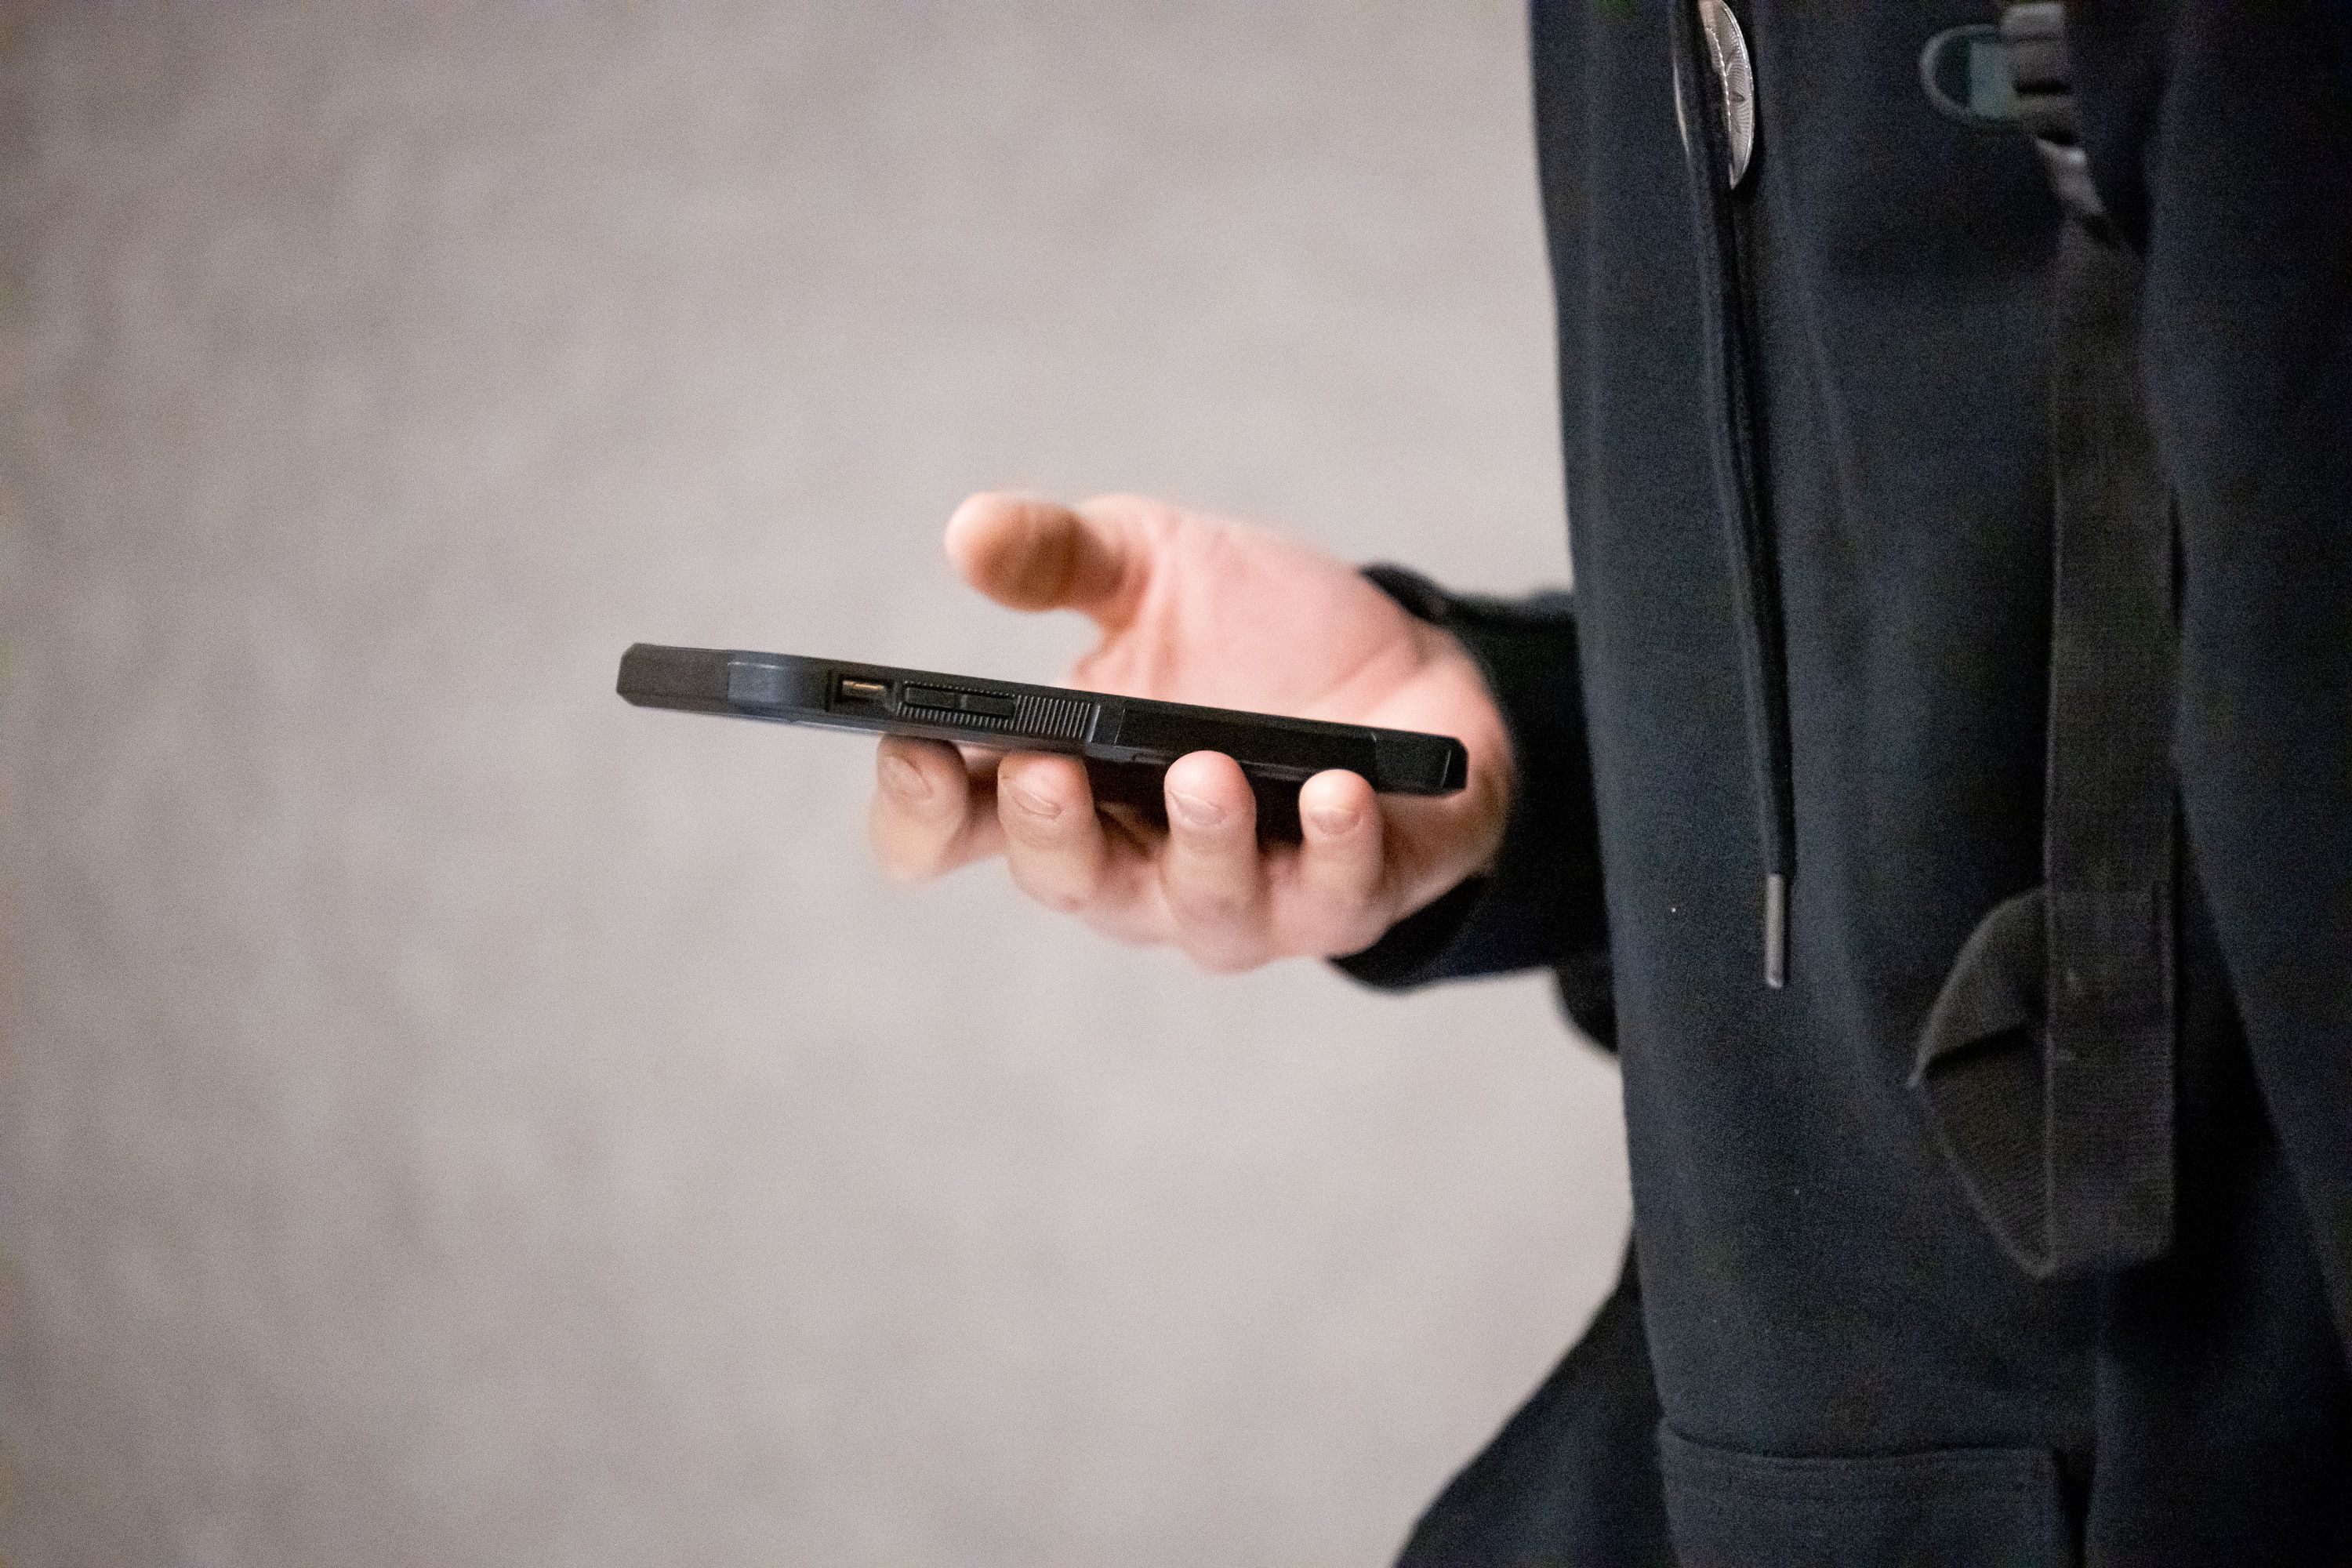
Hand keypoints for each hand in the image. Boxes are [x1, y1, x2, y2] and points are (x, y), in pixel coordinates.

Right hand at [868, 493, 1512, 971]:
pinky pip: (1334, 896)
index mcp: (1057, 788)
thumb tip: (968, 533)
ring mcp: (1241, 896)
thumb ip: (1059, 555)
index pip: (946, 832)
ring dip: (1201, 843)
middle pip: (1064, 881)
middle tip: (1048, 769)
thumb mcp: (1152, 564)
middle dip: (1052, 832)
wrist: (1405, 660)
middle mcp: (1133, 864)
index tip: (916, 744)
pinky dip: (1334, 846)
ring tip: (1203, 770)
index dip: (918, 809)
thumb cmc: (1255, 631)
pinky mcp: (1349, 896)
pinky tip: (1337, 790)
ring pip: (1200, 908)